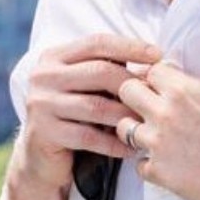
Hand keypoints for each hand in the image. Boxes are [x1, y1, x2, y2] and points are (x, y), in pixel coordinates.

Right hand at [16, 34, 161, 192]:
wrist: (40, 156)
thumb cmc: (72, 117)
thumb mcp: (83, 87)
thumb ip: (105, 71)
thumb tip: (154, 61)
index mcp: (53, 57)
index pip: (96, 43)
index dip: (129, 47)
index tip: (158, 55)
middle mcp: (43, 76)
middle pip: (99, 71)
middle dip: (132, 85)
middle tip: (157, 98)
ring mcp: (40, 103)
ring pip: (97, 106)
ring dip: (127, 116)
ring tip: (148, 124)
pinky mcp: (44, 132)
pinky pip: (89, 137)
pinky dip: (115, 143)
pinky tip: (131, 147)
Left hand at [117, 62, 199, 199]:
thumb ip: (190, 84)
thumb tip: (171, 76)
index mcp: (181, 91)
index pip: (147, 70)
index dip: (152, 79)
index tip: (155, 87)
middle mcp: (164, 114)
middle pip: (125, 91)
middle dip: (134, 97)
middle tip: (145, 107)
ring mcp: (158, 143)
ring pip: (124, 127)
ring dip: (136, 131)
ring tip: (155, 137)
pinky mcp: (159, 171)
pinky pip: (137, 164)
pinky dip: (149, 164)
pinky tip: (165, 162)